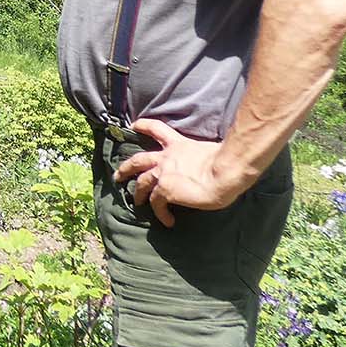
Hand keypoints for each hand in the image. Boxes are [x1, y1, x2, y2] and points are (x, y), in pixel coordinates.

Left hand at [112, 119, 247, 225]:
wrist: (225, 172)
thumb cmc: (226, 163)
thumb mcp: (210, 153)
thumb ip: (200, 158)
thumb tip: (207, 166)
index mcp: (179, 145)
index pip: (157, 129)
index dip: (144, 126)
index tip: (134, 125)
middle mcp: (167, 157)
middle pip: (139, 160)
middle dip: (126, 167)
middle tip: (118, 175)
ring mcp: (163, 173)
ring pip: (141, 182)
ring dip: (137, 193)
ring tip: (137, 202)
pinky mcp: (164, 190)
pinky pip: (157, 204)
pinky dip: (160, 214)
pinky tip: (168, 221)